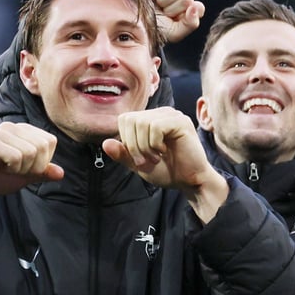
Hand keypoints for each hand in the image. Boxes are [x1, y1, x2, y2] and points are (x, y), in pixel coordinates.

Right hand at [0, 122, 62, 199]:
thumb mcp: (27, 176)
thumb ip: (43, 172)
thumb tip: (61, 173)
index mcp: (24, 130)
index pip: (50, 141)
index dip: (44, 161)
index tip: (26, 167)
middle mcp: (13, 126)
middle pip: (42, 146)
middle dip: (34, 166)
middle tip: (17, 170)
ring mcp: (1, 132)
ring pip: (30, 152)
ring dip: (22, 169)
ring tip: (8, 168)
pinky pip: (16, 157)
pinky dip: (13, 169)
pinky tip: (0, 167)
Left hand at [106, 108, 227, 221]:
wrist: (189, 181)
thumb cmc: (167, 171)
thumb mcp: (139, 164)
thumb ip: (123, 154)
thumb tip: (105, 144)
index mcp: (150, 120)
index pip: (125, 119)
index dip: (126, 140)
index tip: (138, 157)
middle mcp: (160, 113)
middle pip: (131, 119)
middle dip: (133, 145)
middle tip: (146, 160)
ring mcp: (171, 115)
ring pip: (142, 122)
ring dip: (144, 146)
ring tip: (156, 158)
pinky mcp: (181, 122)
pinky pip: (156, 126)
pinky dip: (155, 144)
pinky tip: (164, 152)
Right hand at [138, 0, 204, 42]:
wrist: (132, 20)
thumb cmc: (153, 27)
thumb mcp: (175, 33)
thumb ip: (191, 23)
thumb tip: (197, 6)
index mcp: (186, 9)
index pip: (198, 8)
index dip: (187, 14)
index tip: (174, 20)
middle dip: (172, 9)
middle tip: (161, 12)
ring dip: (165, 0)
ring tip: (156, 3)